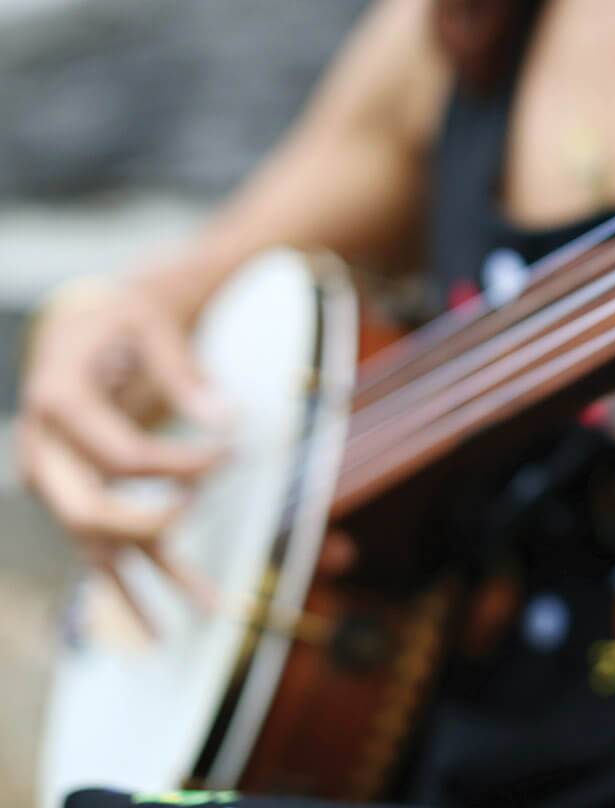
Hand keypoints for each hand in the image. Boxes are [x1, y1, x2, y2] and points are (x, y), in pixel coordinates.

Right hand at [16, 281, 229, 624]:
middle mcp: (45, 452)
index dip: (182, 463)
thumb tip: (226, 417)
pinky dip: (134, 590)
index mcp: (57, 403)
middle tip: (194, 513)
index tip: (231, 454)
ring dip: (147, 586)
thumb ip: (182, 373)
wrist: (83, 327)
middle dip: (147, 523)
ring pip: (98, 546)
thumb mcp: (150, 326)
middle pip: (90, 512)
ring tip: (199, 613)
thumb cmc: (119, 323)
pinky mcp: (78, 501)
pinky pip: (105, 553)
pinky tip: (161, 630)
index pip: (123, 458)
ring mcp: (57, 484)